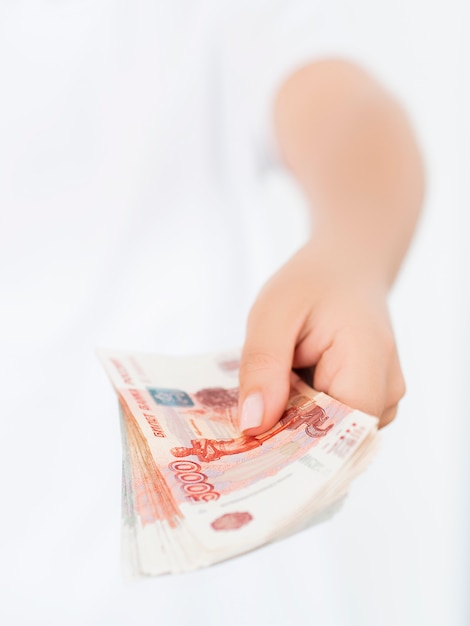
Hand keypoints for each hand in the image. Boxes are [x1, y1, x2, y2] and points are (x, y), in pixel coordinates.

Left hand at [237, 239, 404, 433]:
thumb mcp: (274, 312)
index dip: (292, 448)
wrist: (346, 267)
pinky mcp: (368, 402)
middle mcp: (386, 391)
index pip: (337, 433)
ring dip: (292, 428)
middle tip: (235, 437)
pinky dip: (301, 418)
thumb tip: (252, 425)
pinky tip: (277, 401)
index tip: (246, 453)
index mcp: (368, 363)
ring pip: (330, 436)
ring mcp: (381, 400)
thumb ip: (263, 366)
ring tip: (257, 409)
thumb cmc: (312, 282)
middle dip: (284, 441)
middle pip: (333, 441)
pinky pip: (332, 424)